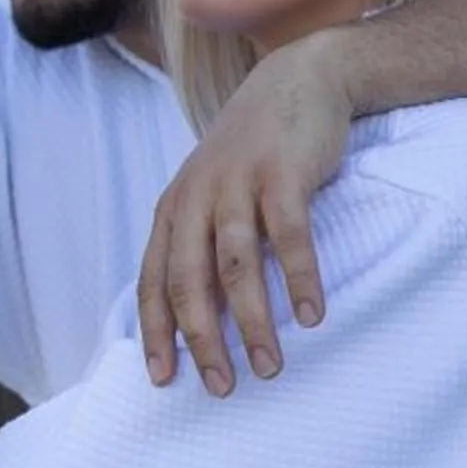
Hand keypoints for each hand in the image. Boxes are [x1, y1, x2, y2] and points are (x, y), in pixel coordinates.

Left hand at [138, 34, 353, 394]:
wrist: (300, 79)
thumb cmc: (255, 151)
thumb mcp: (214, 192)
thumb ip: (201, 244)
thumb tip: (199, 317)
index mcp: (174, 209)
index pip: (155, 281)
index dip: (157, 333)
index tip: (164, 381)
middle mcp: (197, 197)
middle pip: (190, 282)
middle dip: (203, 341)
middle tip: (222, 388)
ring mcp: (238, 183)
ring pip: (237, 266)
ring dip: (253, 322)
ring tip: (270, 367)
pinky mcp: (282, 173)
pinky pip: (288, 236)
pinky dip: (299, 278)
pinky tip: (312, 316)